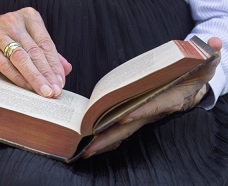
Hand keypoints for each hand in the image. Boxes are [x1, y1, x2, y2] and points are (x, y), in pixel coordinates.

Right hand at [0, 7, 71, 97]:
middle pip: (35, 52)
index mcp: (29, 17)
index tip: (61, 81)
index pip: (46, 44)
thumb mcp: (30, 38)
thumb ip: (48, 52)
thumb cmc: (9, 37)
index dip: (55, 65)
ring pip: (21, 58)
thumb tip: (66, 68)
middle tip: (55, 90)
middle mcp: (14, 22)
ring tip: (45, 91)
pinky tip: (28, 88)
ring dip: (35, 78)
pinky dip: (18, 78)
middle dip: (47, 74)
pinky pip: (5, 65)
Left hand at [83, 37, 221, 157]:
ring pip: (124, 129)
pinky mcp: (139, 113)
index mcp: (170, 99)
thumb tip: (217, 44)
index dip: (140, 111)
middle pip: (131, 125)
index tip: (123, 116)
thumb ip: (210, 57)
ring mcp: (145, 114)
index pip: (154, 106)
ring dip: (107, 140)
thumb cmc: (196, 75)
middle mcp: (154, 111)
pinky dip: (111, 135)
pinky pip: (123, 126)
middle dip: (112, 137)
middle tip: (90, 149)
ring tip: (88, 149)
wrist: (194, 85)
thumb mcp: (206, 65)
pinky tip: (97, 142)